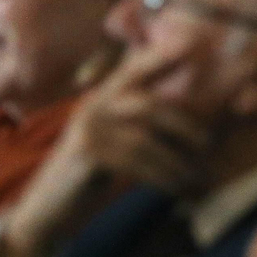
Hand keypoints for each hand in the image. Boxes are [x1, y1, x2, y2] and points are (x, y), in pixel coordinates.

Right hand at [0, 54, 209, 256]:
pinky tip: (177, 188)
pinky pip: (136, 163)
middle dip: (185, 124)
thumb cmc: (86, 180)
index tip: (189, 45)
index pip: (132, 71)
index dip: (159, 58)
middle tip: (210, 144)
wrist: (46, 211)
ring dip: (177, 161)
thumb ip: (137, 129)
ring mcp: (88, 128)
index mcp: (100, 99)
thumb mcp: (110, 146)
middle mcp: (92, 107)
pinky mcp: (87, 153)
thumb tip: (190, 129)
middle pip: (149, 106)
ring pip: (146, 140)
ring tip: (197, 177)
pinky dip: (163, 177)